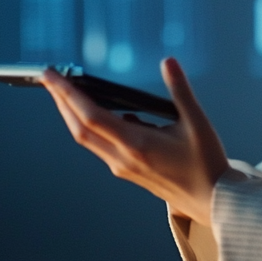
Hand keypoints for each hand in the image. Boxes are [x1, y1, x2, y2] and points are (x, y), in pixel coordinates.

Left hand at [40, 57, 228, 225]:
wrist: (212, 200)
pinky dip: (88, 125)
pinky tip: (98, 110)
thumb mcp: (197, 123)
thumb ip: (180, 91)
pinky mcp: (126, 170)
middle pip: (79, 128)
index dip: (68, 93)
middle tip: (49, 78)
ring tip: (65, 90)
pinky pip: (98, 145)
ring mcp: (122, 166)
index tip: (52, 75)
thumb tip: (168, 61)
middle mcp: (123, 158)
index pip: (91, 116)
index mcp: (137, 145)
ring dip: (71, 114)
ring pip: (86, 138)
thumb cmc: (206, 164)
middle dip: (61, 101)